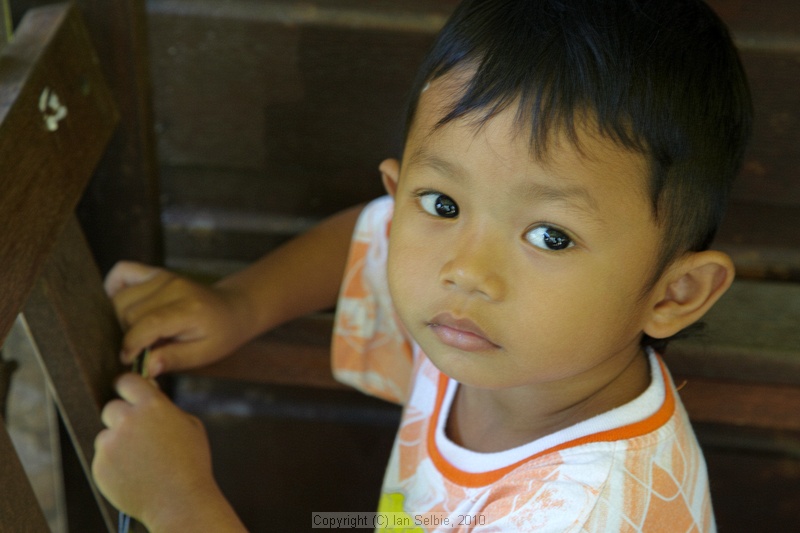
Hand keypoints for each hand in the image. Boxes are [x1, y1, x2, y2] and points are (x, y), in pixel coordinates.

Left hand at [92, 374, 242, 529]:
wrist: (180, 501)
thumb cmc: (191, 462)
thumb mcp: (190, 425)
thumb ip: (167, 407)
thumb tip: (151, 394)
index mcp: (152, 405)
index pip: (127, 381)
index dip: (127, 386)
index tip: (126, 390)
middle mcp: (127, 420)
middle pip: (111, 408)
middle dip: (122, 418)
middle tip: (138, 434)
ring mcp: (111, 444)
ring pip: (106, 435)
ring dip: (118, 443)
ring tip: (142, 461)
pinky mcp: (100, 466)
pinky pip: (103, 459)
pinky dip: (114, 464)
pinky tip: (134, 474)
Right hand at [106, 261, 255, 375]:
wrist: (233, 309)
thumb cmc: (219, 335)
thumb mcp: (203, 355)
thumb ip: (173, 359)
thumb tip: (145, 368)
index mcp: (188, 309)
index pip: (147, 324)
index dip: (130, 345)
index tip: (128, 361)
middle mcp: (174, 287)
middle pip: (127, 311)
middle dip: (124, 335)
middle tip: (137, 350)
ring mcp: (163, 276)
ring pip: (120, 297)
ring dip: (118, 318)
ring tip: (135, 334)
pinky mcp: (155, 272)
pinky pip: (122, 271)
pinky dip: (114, 289)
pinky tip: (122, 309)